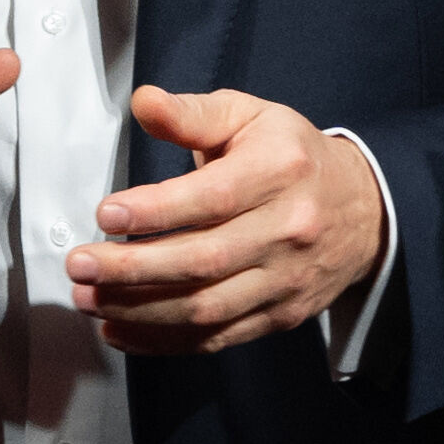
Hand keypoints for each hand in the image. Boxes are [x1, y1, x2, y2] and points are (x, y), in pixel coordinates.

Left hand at [69, 85, 383, 354]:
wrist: (365, 210)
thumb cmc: (292, 157)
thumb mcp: (250, 117)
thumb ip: (193, 114)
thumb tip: (143, 102)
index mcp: (280, 170)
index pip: (213, 198)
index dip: (156, 210)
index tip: (105, 213)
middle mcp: (288, 229)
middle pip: (204, 260)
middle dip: (132, 268)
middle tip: (79, 265)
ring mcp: (286, 279)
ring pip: (206, 307)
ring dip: (139, 309)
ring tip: (89, 298)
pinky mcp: (280, 316)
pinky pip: (216, 339)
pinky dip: (162, 341)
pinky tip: (119, 330)